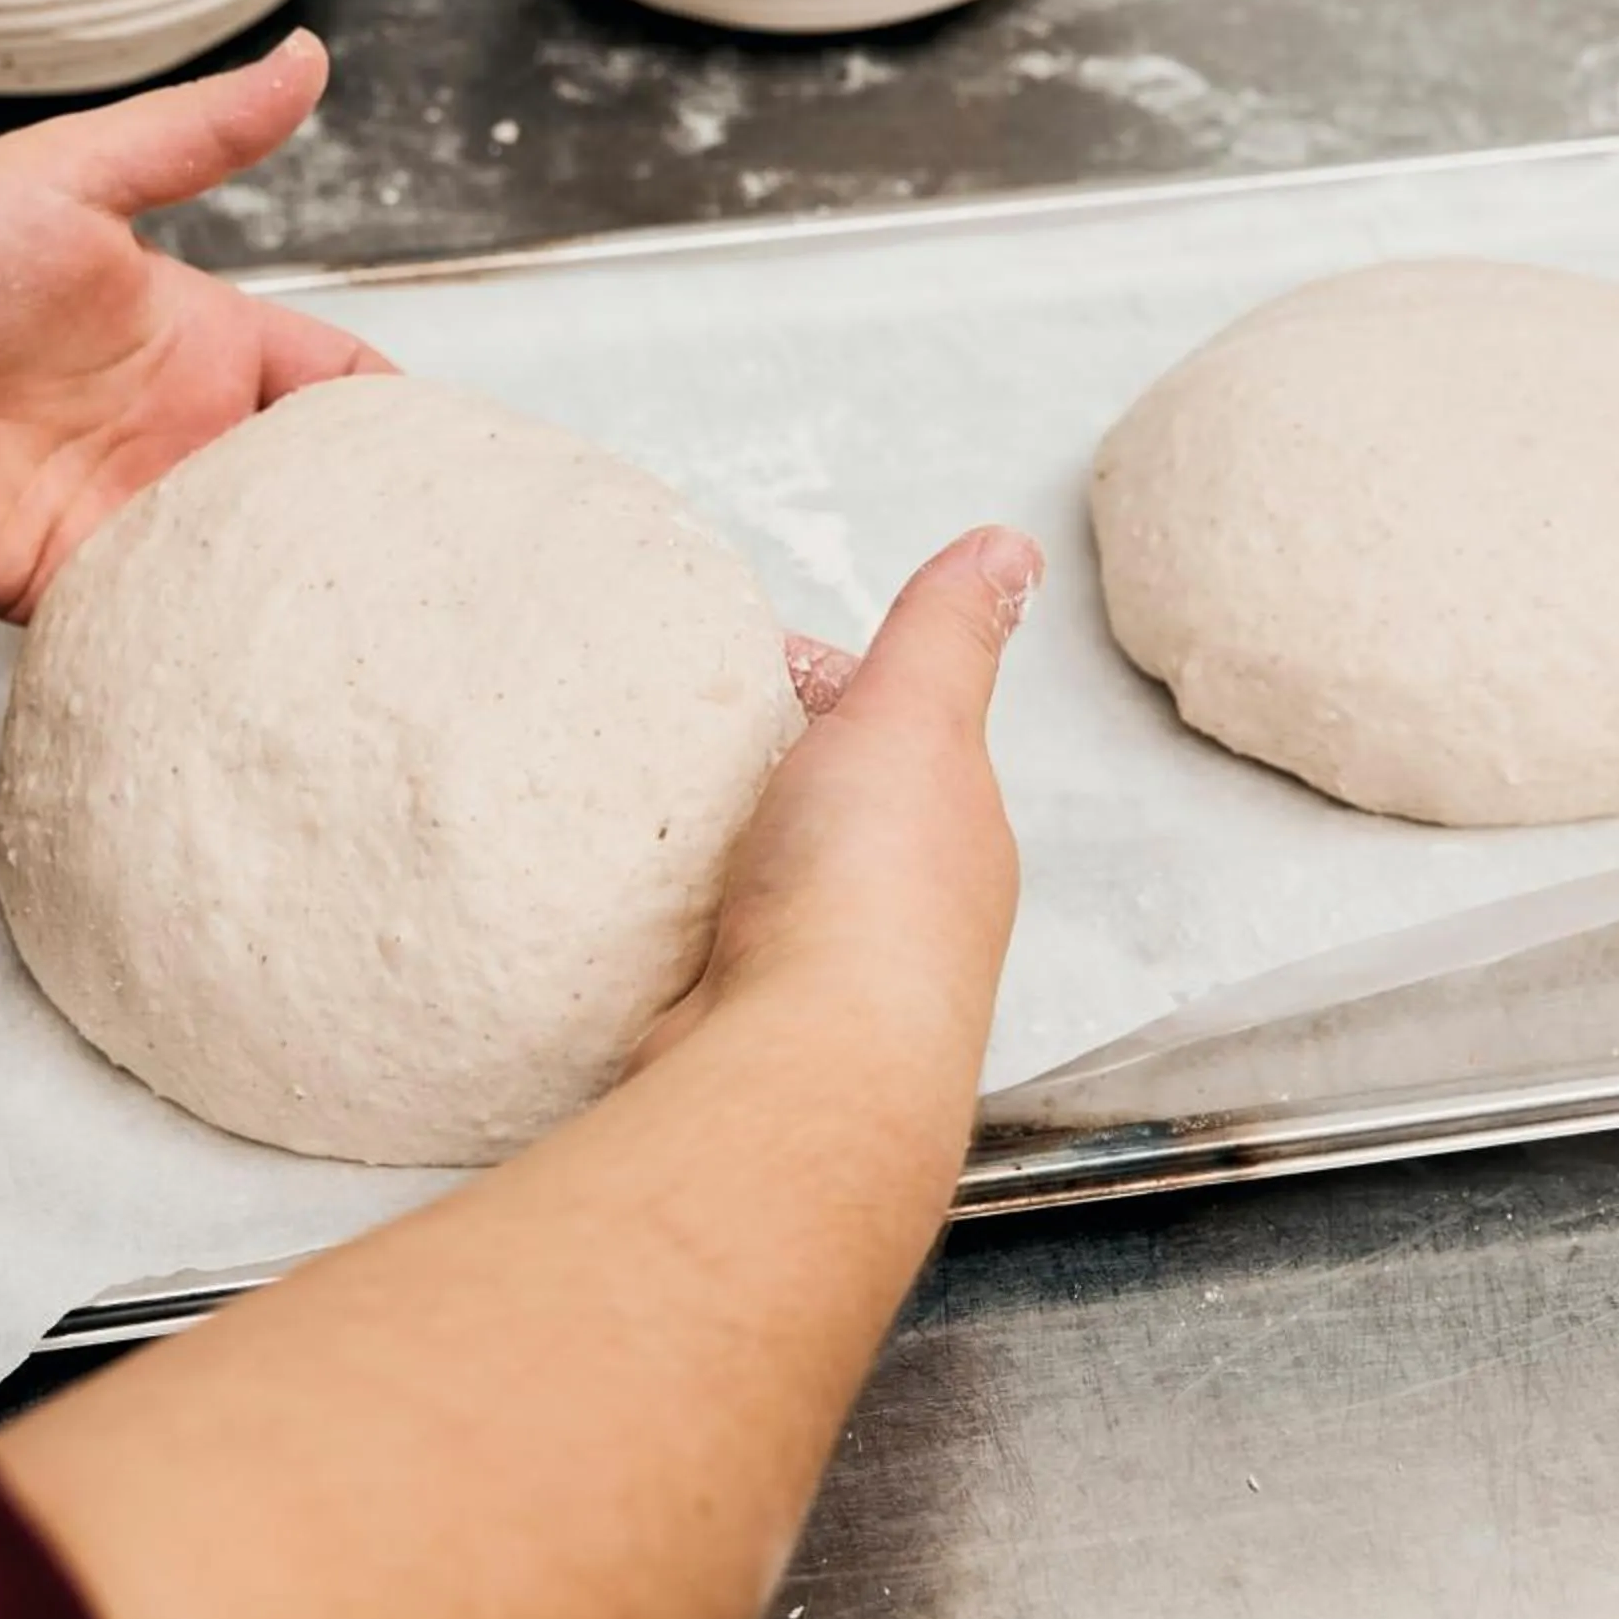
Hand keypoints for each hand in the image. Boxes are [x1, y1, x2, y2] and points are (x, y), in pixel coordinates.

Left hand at [0, 31, 392, 618]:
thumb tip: (309, 58)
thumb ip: (202, 136)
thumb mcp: (78, 175)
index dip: (398, 420)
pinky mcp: (80, 586)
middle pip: (311, 492)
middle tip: (440, 563)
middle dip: (372, 523)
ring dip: (306, 592)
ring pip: (254, 570)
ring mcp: (135, 516)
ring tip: (382, 627)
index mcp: (204, 344)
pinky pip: (167, 626)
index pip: (337, 386)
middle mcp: (183, 437)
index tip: (460, 458)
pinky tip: (271, 661)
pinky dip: (218, 644)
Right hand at [637, 527, 1039, 1071]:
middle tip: (661, 716)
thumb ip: (944, 633)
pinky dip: (657, 914)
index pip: (891, 729)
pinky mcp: (734, 1023)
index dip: (820, 680)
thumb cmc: (869, 893)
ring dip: (699, 841)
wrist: (800, 1068)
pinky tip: (610, 892)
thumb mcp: (914, 717)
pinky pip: (691, 948)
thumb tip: (1009, 549)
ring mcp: (815, 976)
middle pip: (817, 807)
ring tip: (622, 794)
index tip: (743, 654)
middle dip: (751, 760)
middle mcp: (898, 912)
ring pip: (752, 882)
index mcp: (953, 830)